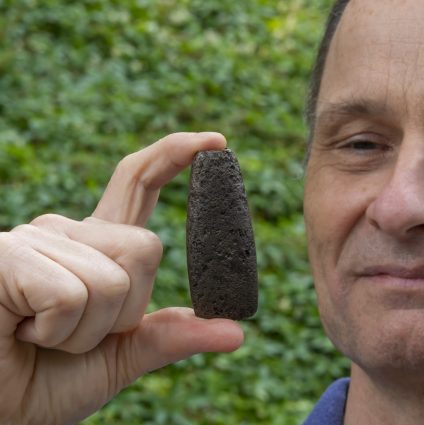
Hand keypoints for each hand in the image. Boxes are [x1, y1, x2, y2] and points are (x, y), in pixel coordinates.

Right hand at [0, 133, 243, 424]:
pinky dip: (57, 331)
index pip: (138, 184)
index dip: (175, 157)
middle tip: (72, 336)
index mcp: (96, 248)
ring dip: (85, 331)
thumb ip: (171, 335)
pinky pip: (73, 293)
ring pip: (113, 280)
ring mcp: (35, 239)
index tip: (217, 142)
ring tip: (39, 337)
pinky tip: (20, 331)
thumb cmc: (45, 381)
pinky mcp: (7, 256)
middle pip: (146, 249)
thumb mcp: (122, 358)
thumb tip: (236, 332)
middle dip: (124, 312)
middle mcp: (67, 232)